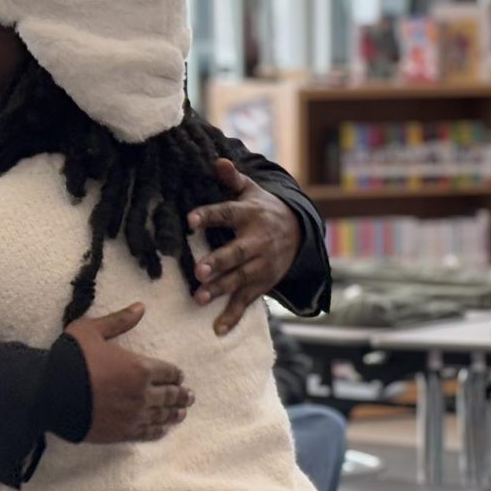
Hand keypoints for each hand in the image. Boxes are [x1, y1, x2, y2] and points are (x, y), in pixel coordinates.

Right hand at [66, 303, 194, 442]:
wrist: (50, 394)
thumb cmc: (71, 359)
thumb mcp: (92, 330)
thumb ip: (119, 321)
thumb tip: (141, 307)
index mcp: (139, 367)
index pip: (168, 371)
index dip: (175, 374)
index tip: (180, 376)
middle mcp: (142, 393)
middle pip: (169, 395)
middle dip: (181, 395)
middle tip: (189, 397)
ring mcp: (133, 415)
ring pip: (161, 415)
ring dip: (174, 414)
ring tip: (181, 414)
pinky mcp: (121, 433)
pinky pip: (146, 433)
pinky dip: (158, 430)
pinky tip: (162, 430)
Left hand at [187, 159, 302, 336]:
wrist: (300, 232)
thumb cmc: (263, 208)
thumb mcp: (251, 191)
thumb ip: (232, 178)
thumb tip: (217, 161)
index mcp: (250, 215)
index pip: (228, 213)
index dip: (209, 216)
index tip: (190, 220)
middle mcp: (257, 241)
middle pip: (236, 252)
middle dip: (218, 262)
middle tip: (198, 271)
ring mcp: (261, 265)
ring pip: (240, 278)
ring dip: (220, 289)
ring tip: (199, 298)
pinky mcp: (263, 283)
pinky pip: (247, 301)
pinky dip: (234, 316)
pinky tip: (218, 329)